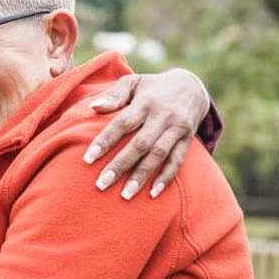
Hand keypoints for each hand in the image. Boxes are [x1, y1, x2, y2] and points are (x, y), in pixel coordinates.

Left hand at [83, 69, 209, 199]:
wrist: (191, 87)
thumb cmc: (150, 87)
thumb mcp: (133, 83)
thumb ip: (114, 95)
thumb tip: (93, 107)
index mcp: (145, 102)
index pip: (122, 123)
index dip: (105, 141)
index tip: (87, 159)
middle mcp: (162, 116)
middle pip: (140, 144)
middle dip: (120, 165)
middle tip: (101, 184)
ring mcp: (177, 128)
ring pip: (159, 155)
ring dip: (142, 176)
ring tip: (125, 195)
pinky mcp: (187, 139)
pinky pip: (178, 161)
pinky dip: (166, 178)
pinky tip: (152, 193)